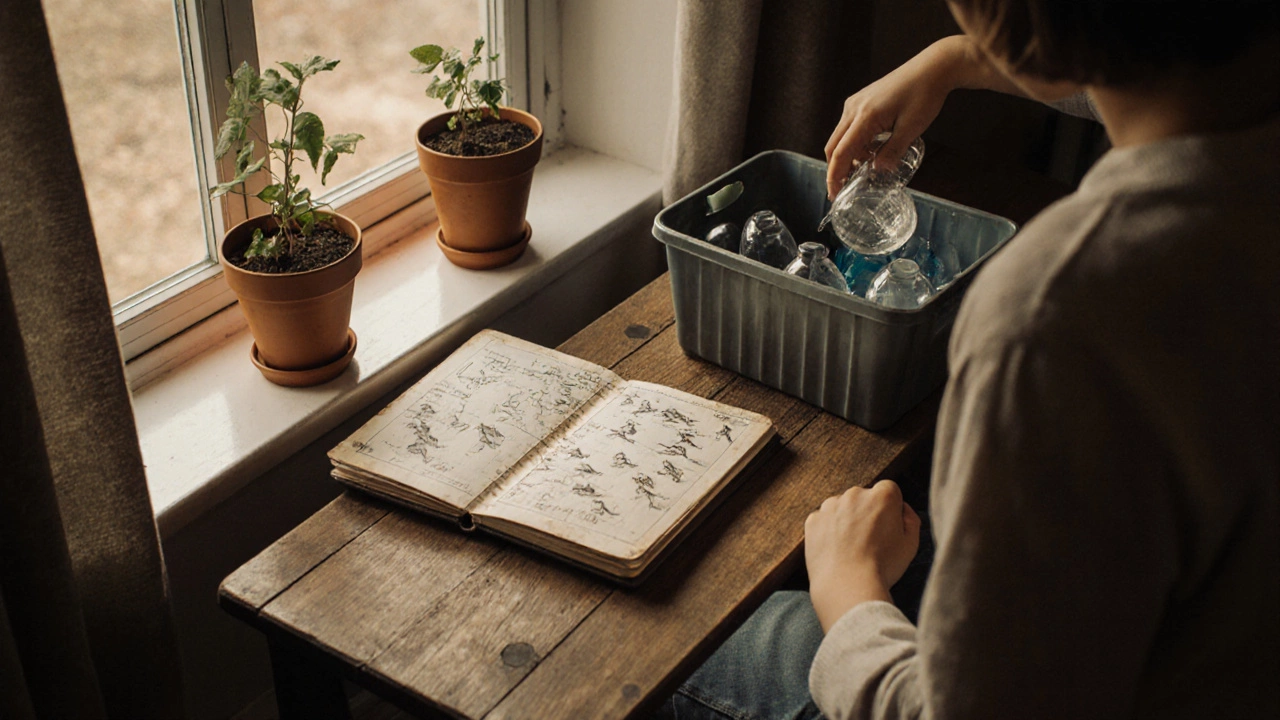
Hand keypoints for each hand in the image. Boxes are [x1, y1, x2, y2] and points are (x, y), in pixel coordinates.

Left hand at [804, 480, 920, 630]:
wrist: (848, 586)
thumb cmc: (883, 566)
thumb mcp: (911, 543)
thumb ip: (910, 518)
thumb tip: (902, 508)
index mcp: (882, 495)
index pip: (889, 490)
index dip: (890, 509)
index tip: (888, 528)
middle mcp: (855, 494)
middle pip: (864, 497)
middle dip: (867, 513)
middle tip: (870, 541)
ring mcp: (831, 506)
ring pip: (842, 507)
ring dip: (847, 520)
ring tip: (852, 548)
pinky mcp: (813, 520)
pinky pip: (824, 520)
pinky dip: (828, 531)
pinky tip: (836, 550)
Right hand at [824, 35, 1008, 198]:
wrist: (932, 68)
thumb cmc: (924, 94)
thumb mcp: (912, 128)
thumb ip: (893, 151)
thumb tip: (878, 170)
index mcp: (865, 117)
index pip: (841, 152)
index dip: (835, 176)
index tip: (834, 194)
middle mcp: (854, 109)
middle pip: (833, 146)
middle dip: (836, 169)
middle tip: (843, 189)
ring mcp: (855, 103)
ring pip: (840, 137)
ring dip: (847, 156)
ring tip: (864, 170)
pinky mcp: (861, 101)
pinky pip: (849, 127)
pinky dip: (854, 143)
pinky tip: (871, 150)